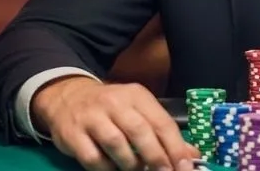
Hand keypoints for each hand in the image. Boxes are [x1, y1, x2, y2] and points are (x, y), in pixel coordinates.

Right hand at [32, 77, 198, 170]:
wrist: (68, 96)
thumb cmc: (112, 107)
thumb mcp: (139, 110)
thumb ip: (162, 131)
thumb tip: (191, 154)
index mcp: (137, 96)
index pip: (161, 121)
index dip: (175, 147)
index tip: (185, 167)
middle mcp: (115, 103)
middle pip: (140, 131)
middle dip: (156, 156)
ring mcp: (92, 117)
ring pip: (116, 144)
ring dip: (131, 164)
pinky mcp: (73, 134)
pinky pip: (93, 158)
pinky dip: (106, 168)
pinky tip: (113, 169)